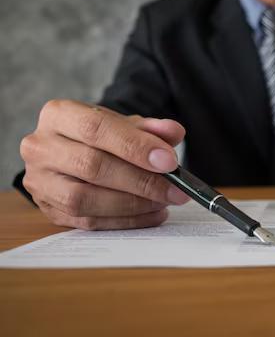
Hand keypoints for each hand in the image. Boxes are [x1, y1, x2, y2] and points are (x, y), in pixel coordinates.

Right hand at [20, 99, 189, 229]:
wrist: (76, 151)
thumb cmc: (104, 137)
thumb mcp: (127, 125)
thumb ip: (152, 128)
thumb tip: (173, 132)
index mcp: (58, 114)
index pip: (96, 128)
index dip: (135, 146)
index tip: (168, 161)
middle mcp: (40, 146)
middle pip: (92, 166)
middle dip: (141, 181)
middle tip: (175, 189)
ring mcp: (39, 181)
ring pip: (84, 199)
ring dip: (132, 205)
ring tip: (163, 202)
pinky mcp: (48, 209)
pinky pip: (87, 221)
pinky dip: (125, 221)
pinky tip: (151, 214)